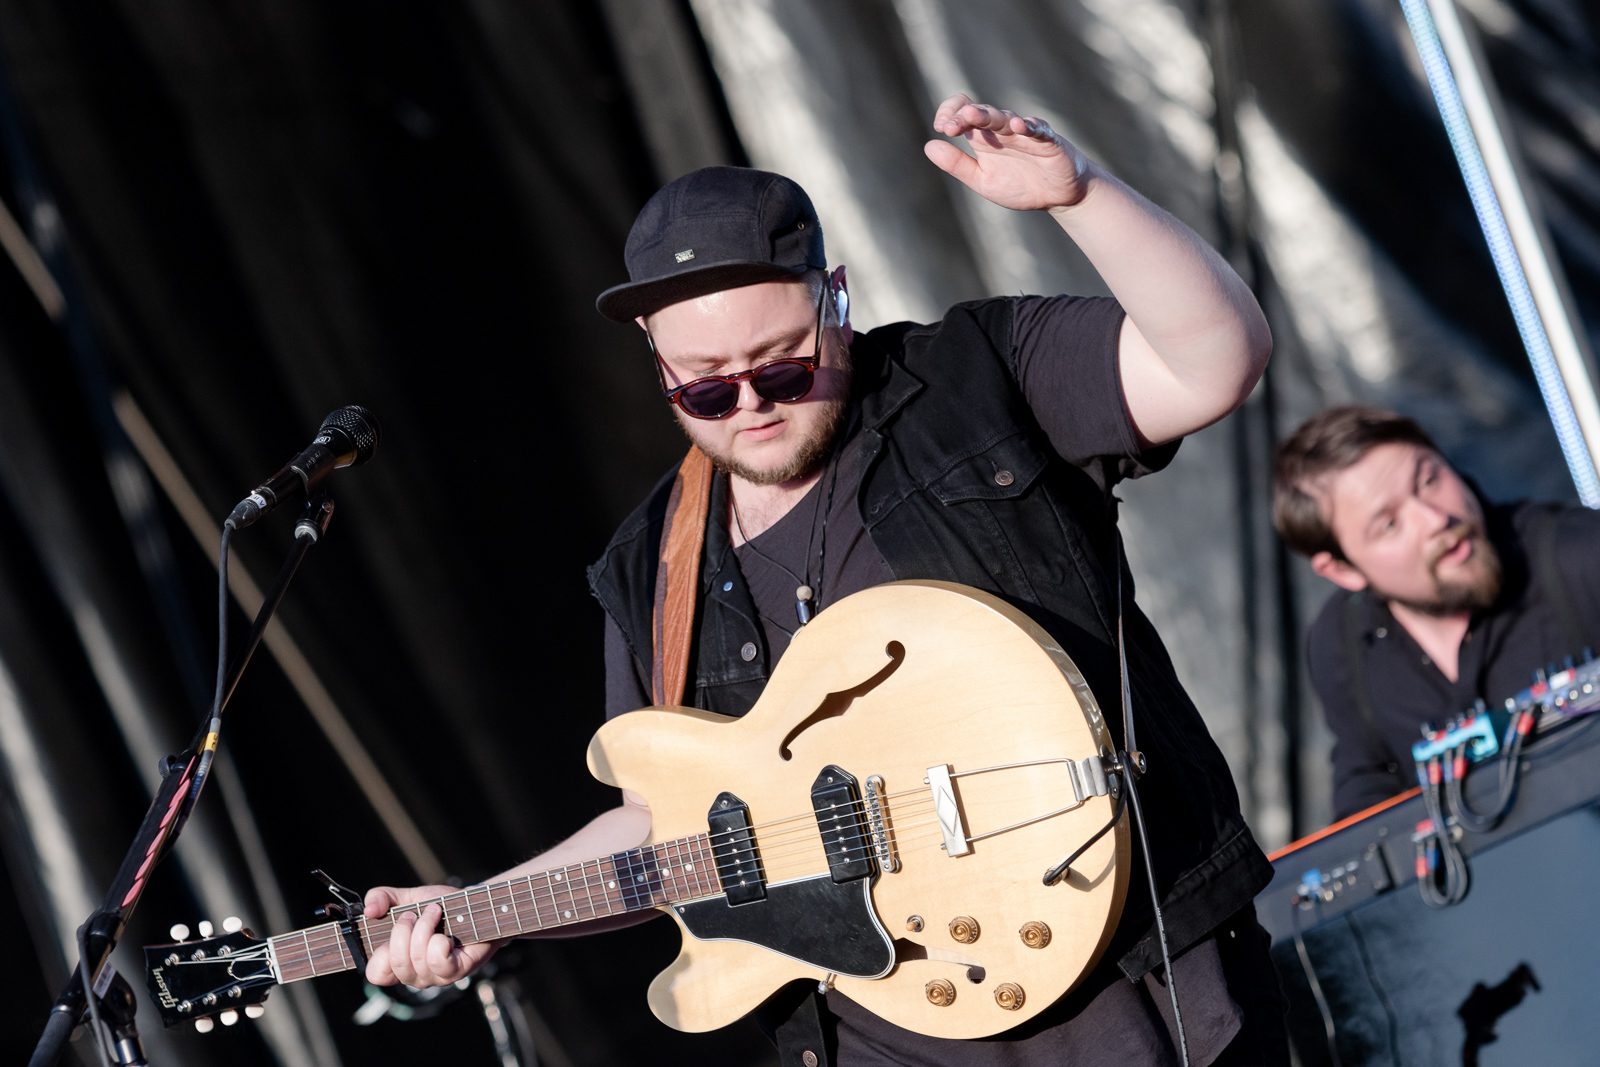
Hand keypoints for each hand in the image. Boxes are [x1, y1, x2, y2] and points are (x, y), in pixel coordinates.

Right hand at [363, 884, 504, 987]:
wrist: (476, 905)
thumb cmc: (442, 906)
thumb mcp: (408, 897)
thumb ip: (382, 898)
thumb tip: (368, 910)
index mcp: (398, 962)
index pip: (376, 974)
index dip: (379, 953)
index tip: (391, 928)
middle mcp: (415, 975)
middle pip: (397, 962)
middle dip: (404, 929)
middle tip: (415, 914)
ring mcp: (435, 977)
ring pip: (418, 959)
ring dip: (425, 927)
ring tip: (434, 913)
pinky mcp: (456, 972)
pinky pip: (438, 961)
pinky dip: (440, 940)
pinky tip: (447, 933)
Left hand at [924, 95, 1092, 212]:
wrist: (1057, 197)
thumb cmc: (1020, 185)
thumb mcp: (982, 180)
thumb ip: (957, 164)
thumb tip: (929, 146)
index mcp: (984, 137)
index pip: (963, 113)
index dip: (950, 113)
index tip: (941, 127)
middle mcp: (1002, 130)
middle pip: (982, 113)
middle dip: (965, 116)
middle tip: (950, 125)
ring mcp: (1025, 133)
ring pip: (1005, 118)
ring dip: (989, 116)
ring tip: (972, 116)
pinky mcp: (1048, 141)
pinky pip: (1038, 129)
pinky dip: (1029, 127)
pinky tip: (1018, 126)